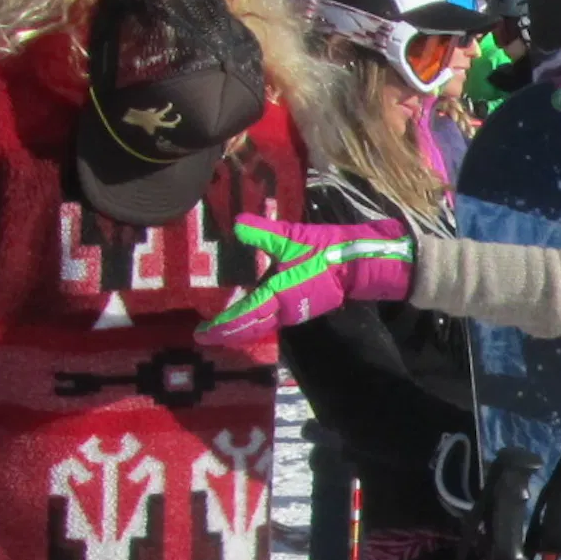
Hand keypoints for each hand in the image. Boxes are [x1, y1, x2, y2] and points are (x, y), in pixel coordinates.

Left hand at [211, 215, 413, 340]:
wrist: (358, 264)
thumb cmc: (325, 251)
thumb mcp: (292, 238)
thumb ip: (264, 233)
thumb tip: (237, 224)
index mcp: (279, 296)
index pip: (245, 316)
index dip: (223, 326)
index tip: (202, 334)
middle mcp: (285, 311)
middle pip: (252, 327)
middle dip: (229, 332)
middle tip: (207, 335)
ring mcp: (295, 312)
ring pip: (263, 325)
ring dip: (243, 328)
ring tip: (225, 327)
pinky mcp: (302, 307)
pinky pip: (273, 319)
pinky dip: (258, 320)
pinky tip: (252, 315)